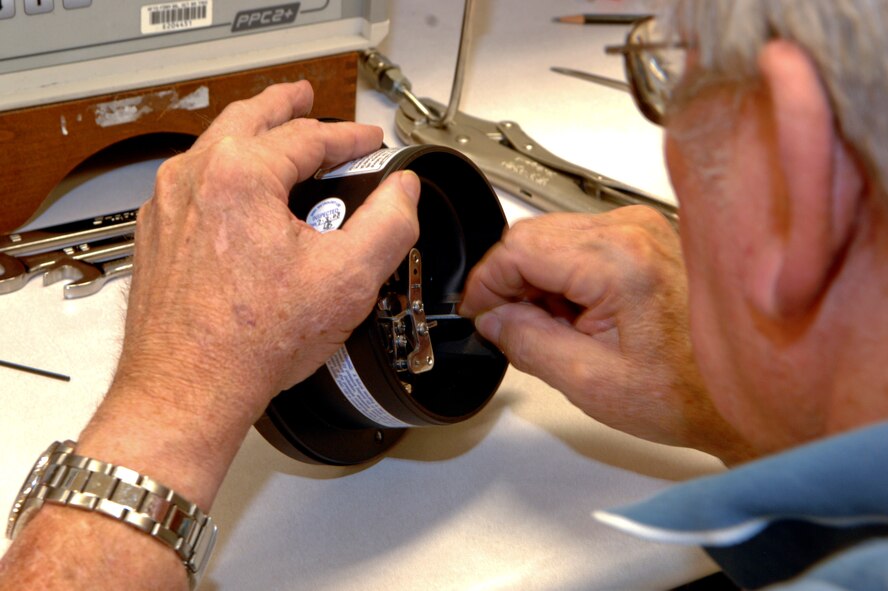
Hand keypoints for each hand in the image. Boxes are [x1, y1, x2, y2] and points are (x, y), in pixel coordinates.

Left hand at [78, 81, 420, 505]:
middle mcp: (195, 178)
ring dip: (250, 134)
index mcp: (240, 174)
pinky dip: (223, 172)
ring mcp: (168, 206)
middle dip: (284, 105)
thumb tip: (403, 191)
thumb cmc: (252, 342)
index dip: (350, 137)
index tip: (369, 142)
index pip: (308, 136)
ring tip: (275, 134)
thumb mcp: (349, 279)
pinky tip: (241, 193)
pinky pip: (193, 183)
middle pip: (248, 120)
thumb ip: (390, 223)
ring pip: (215, 148)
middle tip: (305, 98)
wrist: (187, 388)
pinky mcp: (157, 235)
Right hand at [460, 207, 752, 463]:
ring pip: (553, 236)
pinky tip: (578, 313)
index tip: (476, 312)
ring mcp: (642, 227)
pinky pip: (581, 241)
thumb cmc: (687, 391)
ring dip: (537, 278)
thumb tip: (491, 318)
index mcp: (617, 260)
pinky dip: (564, 275)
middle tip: (509, 326)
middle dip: (510, 281)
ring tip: (555, 327)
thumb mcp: (588, 381)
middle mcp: (631, 229)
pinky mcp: (646, 235)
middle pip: (532, 234)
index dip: (485, 283)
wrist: (746, 389)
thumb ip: (526, 342)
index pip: (518, 248)